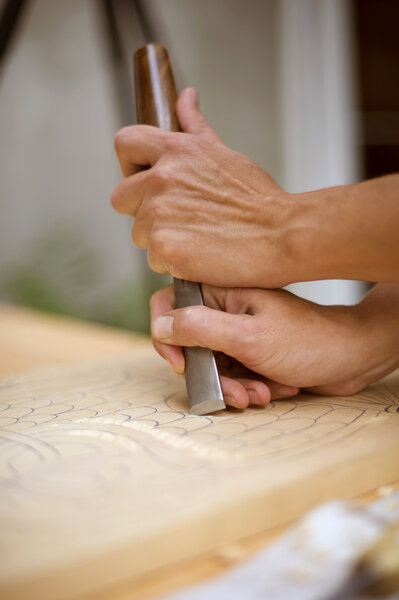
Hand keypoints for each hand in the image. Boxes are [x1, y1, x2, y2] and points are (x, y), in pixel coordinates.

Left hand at [111, 87, 294, 288]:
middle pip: (121, 197)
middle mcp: (162, 179)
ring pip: (139, 233)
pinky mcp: (164, 247)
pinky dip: (173, 262)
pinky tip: (200, 256)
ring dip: (161, 238)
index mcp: (176, 151)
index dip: (130, 165)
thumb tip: (186, 96)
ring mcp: (159, 214)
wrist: (282, 235)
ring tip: (197, 238)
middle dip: (142, 210)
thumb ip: (196, 126)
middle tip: (176, 218)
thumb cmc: (258, 199)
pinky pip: (154, 259)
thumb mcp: (224, 153)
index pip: (125, 143)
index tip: (145, 178)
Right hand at [150, 283, 398, 407]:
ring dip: (234, 386)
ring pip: (212, 365)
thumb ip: (199, 329)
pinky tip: (273, 388)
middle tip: (235, 391)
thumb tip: (160, 327)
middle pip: (190, 343)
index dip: (168, 337)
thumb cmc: (307, 341)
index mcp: (221, 291)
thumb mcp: (247, 337)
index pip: (169, 304)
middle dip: (211, 374)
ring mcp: (237, 331)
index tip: (182, 364)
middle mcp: (225, 308)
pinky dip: (249, 386)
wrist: (351, 357)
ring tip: (260, 393)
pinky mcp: (249, 351)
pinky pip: (232, 374)